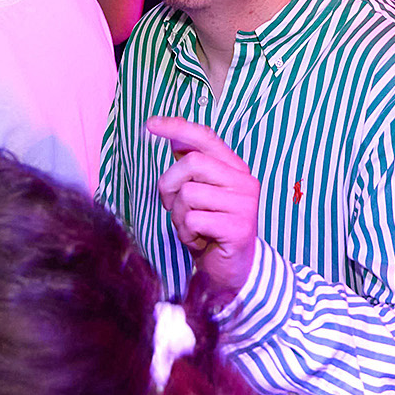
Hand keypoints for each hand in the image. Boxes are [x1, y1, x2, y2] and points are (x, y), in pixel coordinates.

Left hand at [145, 116, 259, 300]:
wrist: (232, 270)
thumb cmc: (211, 229)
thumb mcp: (200, 193)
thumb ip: (192, 166)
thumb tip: (175, 138)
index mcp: (235, 168)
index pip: (205, 137)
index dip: (177, 127)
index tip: (150, 124)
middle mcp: (244, 181)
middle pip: (191, 163)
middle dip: (169, 185)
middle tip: (173, 206)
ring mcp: (244, 204)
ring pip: (188, 194)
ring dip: (178, 216)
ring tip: (192, 228)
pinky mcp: (238, 228)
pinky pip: (193, 220)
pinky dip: (187, 234)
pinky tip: (200, 241)